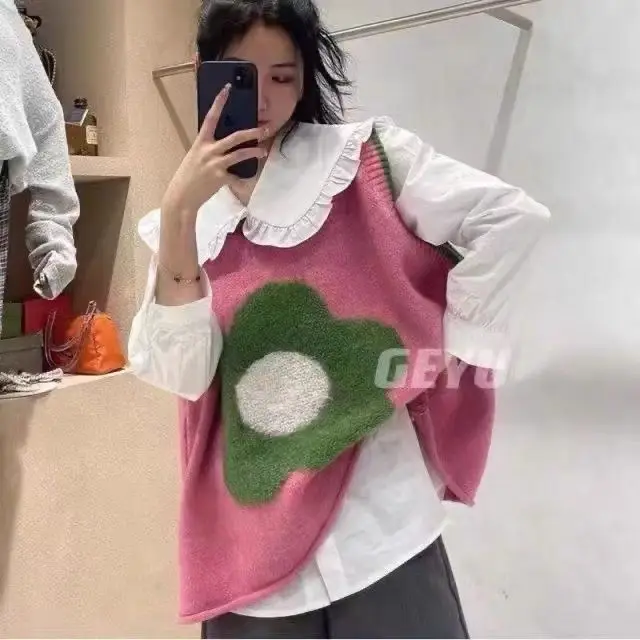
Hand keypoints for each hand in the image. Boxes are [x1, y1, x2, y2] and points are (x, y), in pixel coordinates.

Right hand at [161, 84, 266, 218]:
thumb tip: (224, 145)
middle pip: (235, 137)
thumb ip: (208, 149)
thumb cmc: (188, 176)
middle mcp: (209, 150)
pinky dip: (243, 180)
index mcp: (201, 142)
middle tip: (264, 129)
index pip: (211, 117)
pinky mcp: (221, 178)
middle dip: (252, 132)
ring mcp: (216, 164)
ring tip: (263, 151)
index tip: (227, 89)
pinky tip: (247, 181)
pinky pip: (237, 178)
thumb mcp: (195, 157)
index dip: (219, 102)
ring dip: (254, 152)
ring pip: (241, 154)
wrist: (182, 196)